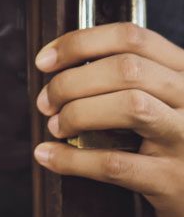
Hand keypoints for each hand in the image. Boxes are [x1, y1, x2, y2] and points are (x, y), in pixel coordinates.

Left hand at [34, 23, 183, 216]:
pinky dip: (73, 159)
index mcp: (182, 69)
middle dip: (72, 81)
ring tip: (56, 125)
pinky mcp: (172, 180)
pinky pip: (115, 163)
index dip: (80, 43)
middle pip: (126, 69)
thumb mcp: (161, 96)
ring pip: (130, 106)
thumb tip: (59, 66)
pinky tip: (51, 155)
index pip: (130, 37)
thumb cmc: (170, 137)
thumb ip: (125, 74)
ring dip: (78, 113)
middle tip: (47, 100)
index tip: (46, 59)